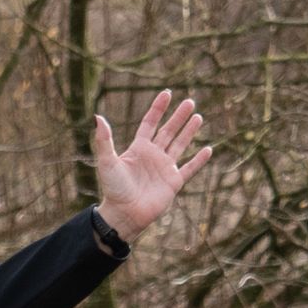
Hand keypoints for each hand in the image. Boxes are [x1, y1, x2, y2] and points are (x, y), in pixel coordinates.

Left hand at [91, 91, 211, 242]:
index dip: (158, 108)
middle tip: (190, 102)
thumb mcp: (107, 161)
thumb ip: (104, 140)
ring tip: (198, 117)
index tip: (167, 94)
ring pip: (180, 145)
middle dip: (179, 116)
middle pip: (169, 131)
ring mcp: (165, 168)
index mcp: (139, 148)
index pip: (151, 123)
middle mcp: (153, 156)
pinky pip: (189, 168)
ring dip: (189, 131)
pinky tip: (208, 150)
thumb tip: (98, 117)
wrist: (124, 214)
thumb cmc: (113, 189)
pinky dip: (199, 160)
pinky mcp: (173, 183)